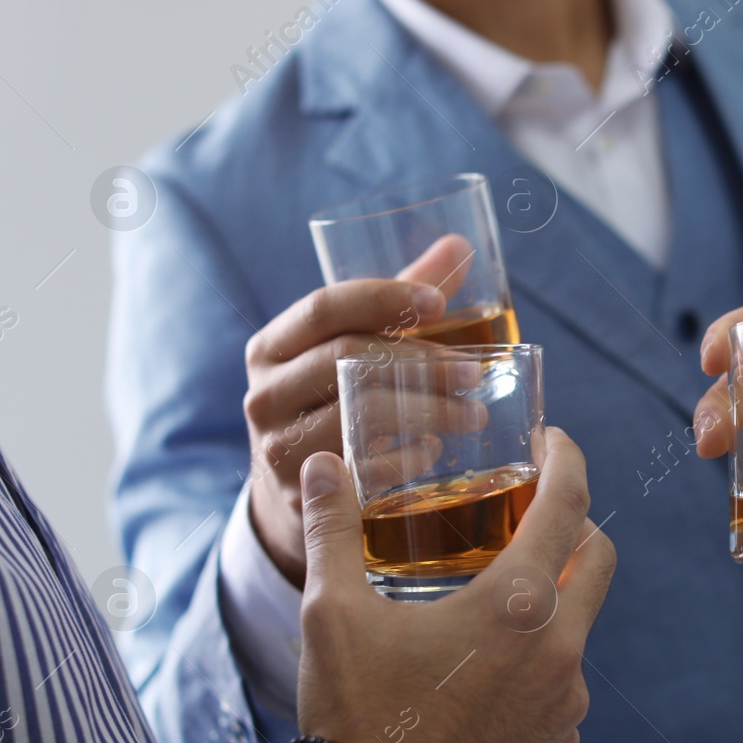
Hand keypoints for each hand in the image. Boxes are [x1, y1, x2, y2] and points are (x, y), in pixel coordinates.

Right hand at [243, 237, 468, 582]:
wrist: (289, 490)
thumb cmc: (332, 398)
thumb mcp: (351, 345)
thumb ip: (400, 298)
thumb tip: (459, 246)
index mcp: (272, 346)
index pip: (324, 307)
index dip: (384, 299)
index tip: (440, 303)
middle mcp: (265, 394)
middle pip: (346, 360)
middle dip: (421, 362)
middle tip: (477, 371)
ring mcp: (279, 448)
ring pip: (358, 416)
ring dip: (427, 413)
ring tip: (475, 413)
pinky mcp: (302, 496)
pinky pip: (364, 471)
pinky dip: (409, 458)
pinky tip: (436, 451)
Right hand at [295, 427, 614, 742]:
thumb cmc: (355, 713)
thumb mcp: (331, 612)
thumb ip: (332, 528)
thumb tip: (325, 464)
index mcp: (516, 604)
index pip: (569, 506)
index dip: (568, 461)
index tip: (555, 442)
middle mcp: (559, 649)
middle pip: (596, 559)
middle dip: (574, 527)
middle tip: (533, 514)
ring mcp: (567, 703)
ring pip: (577, 627)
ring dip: (549, 602)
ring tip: (492, 600)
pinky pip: (562, 685)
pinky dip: (537, 664)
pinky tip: (487, 671)